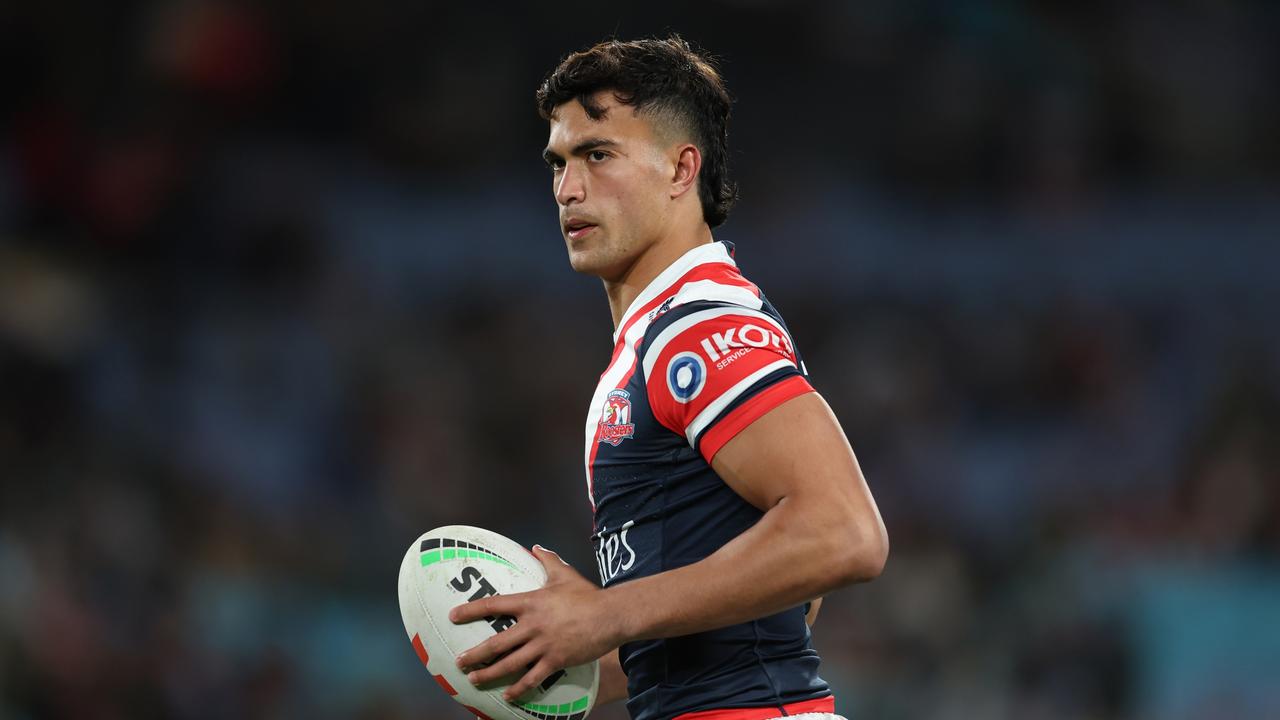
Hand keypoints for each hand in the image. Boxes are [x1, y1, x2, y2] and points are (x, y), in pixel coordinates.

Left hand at [450, 545, 620, 700]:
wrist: (611, 615)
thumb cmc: (587, 594)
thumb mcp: (565, 574)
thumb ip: (548, 560)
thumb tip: (536, 547)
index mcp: (531, 602)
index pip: (494, 605)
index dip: (471, 611)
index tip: (453, 616)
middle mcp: (532, 625)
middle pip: (496, 643)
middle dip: (475, 654)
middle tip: (459, 662)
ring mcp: (543, 645)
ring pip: (509, 664)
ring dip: (489, 673)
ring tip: (474, 679)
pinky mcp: (556, 660)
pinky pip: (533, 678)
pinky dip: (518, 688)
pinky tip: (508, 696)